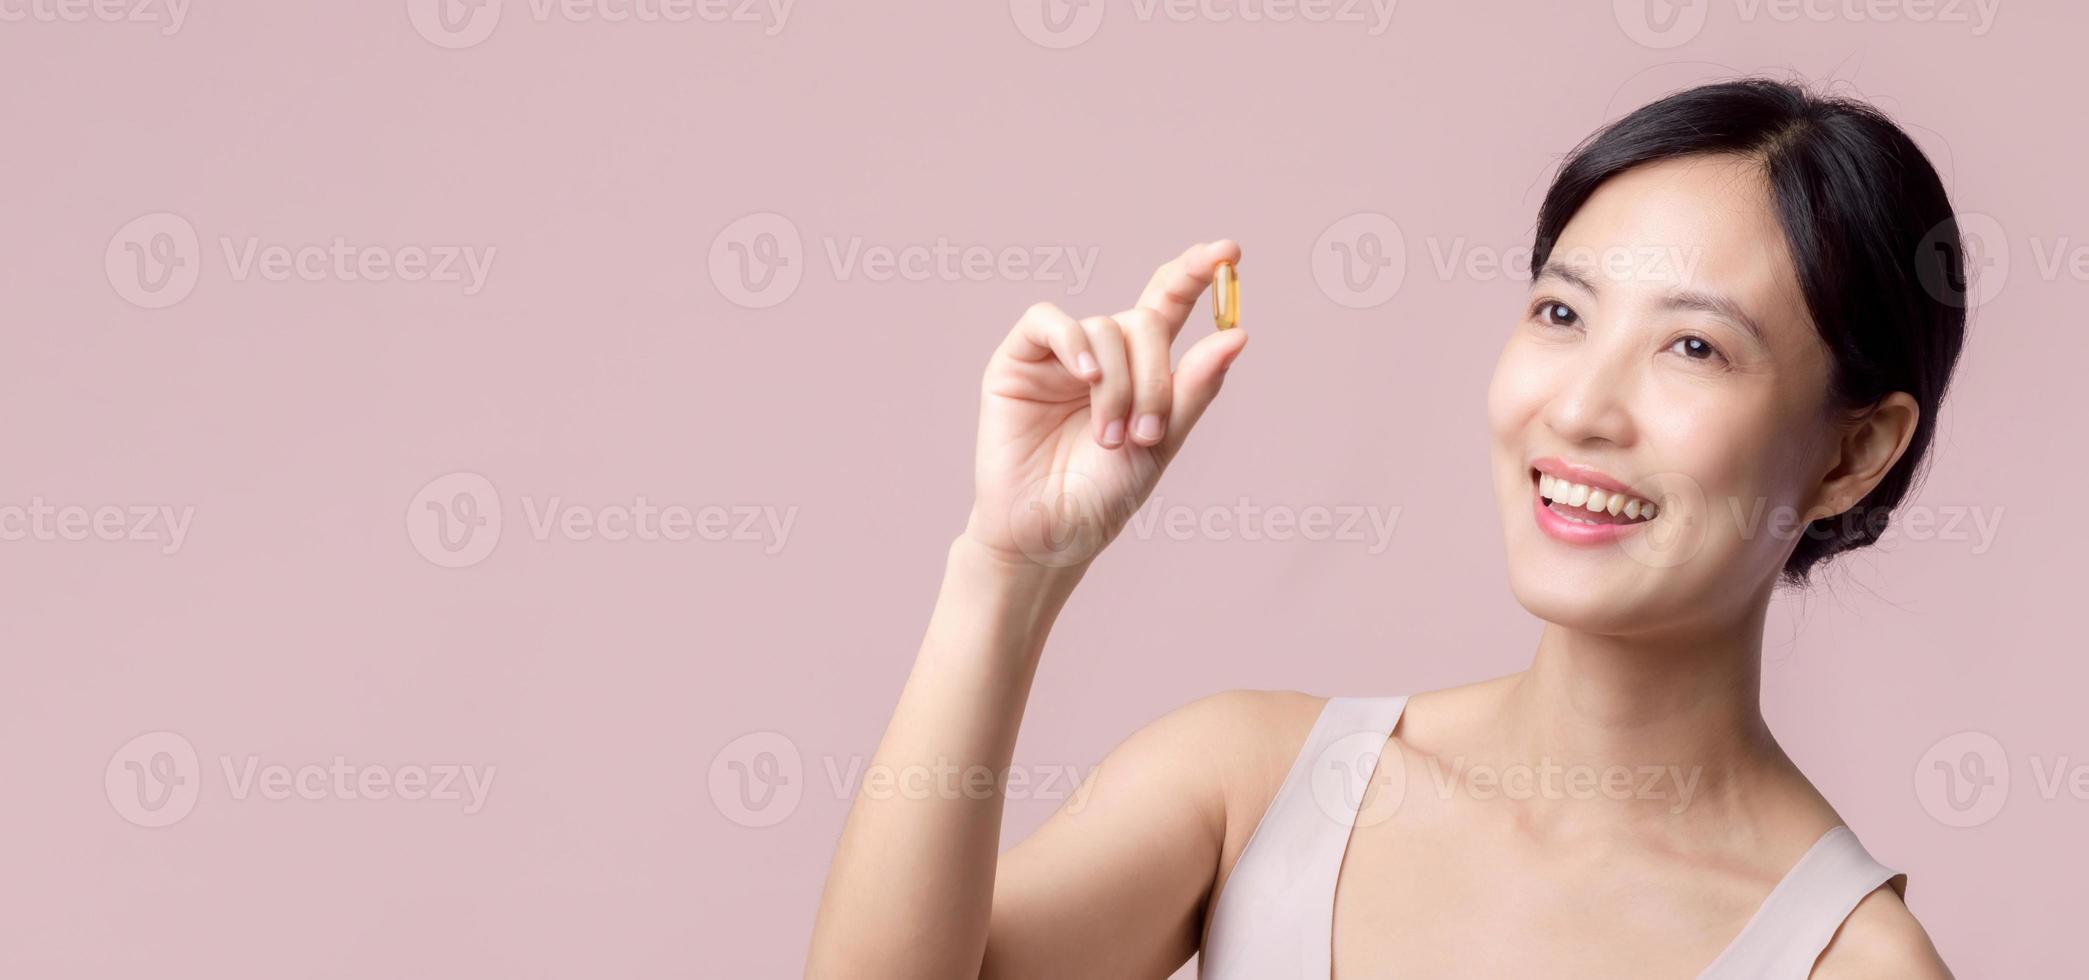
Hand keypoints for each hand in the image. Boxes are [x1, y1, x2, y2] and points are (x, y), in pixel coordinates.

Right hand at [963, 241, 1248, 570]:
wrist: (1049, 535)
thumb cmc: (1104, 496)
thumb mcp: (1162, 443)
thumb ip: (1194, 389)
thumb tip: (1238, 335)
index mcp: (1141, 369)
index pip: (1169, 303)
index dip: (1195, 274)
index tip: (1228, 251)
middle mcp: (1102, 354)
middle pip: (1144, 321)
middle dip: (1154, 375)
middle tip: (1146, 433)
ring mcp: (1059, 356)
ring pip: (1104, 327)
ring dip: (1117, 384)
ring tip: (1110, 438)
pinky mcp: (1017, 362)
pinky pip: (1048, 322)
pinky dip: (1072, 340)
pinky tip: (1085, 373)